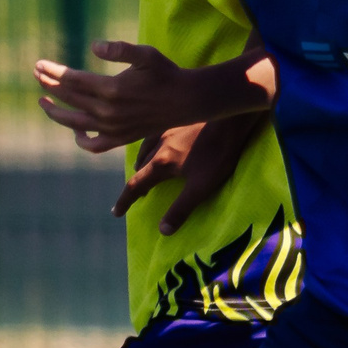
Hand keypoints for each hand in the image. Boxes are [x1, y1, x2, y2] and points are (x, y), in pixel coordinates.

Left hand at [35, 39, 268, 149]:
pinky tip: (75, 130)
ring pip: (74, 123)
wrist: (186, 101)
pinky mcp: (120, 139)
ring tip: (42, 102)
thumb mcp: (145, 54)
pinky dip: (80, 140)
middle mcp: (108, 112)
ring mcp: (113, 128)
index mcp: (111, 89)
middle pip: (69, 99)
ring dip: (55, 113)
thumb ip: (119, 48)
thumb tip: (94, 45)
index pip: (72, 80)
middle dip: (49, 86)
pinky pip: (94, 145)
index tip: (38, 65)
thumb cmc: (165, 73)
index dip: (53, 72)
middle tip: (36, 75)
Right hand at [114, 113, 264, 230]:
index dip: (125, 201)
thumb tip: (162, 230)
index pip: (136, 185)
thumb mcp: (201, 186)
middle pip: (140, 166)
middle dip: (135, 181)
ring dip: (141, 162)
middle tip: (133, 194)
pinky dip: (151, 142)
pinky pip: (156, 132)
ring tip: (142, 168)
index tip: (116, 212)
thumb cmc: (218, 153)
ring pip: (145, 147)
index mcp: (162, 163)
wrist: (231, 117)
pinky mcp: (179, 118)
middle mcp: (158, 144)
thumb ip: (181, 208)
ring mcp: (168, 128)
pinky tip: (158, 140)